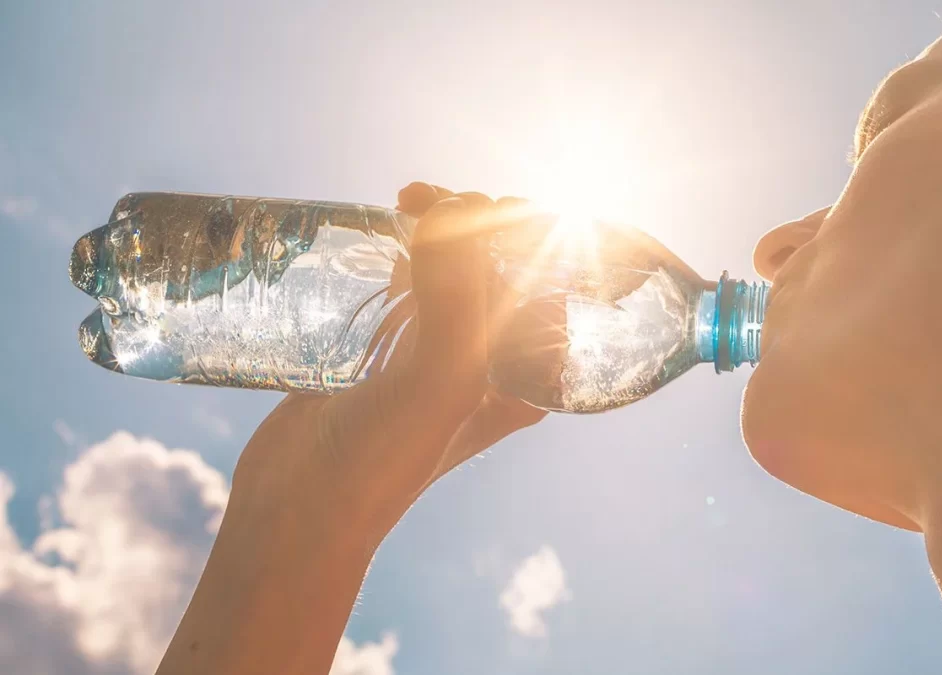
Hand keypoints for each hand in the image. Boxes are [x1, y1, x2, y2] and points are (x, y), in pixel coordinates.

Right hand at [231, 182, 546, 540]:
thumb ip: (456, 299)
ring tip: (407, 203)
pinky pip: (411, 281)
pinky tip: (388, 229)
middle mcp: (491, 360)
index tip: (475, 204)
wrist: (299, 507)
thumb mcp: (439, 383)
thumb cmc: (381, 460)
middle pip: (501, 265)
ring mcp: (438, 350)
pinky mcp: (390, 346)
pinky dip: (405, 249)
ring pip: (455, 266)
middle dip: (477, 218)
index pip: (548, 279)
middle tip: (429, 200)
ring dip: (441, 225)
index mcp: (526, 374)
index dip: (522, 229)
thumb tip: (452, 211)